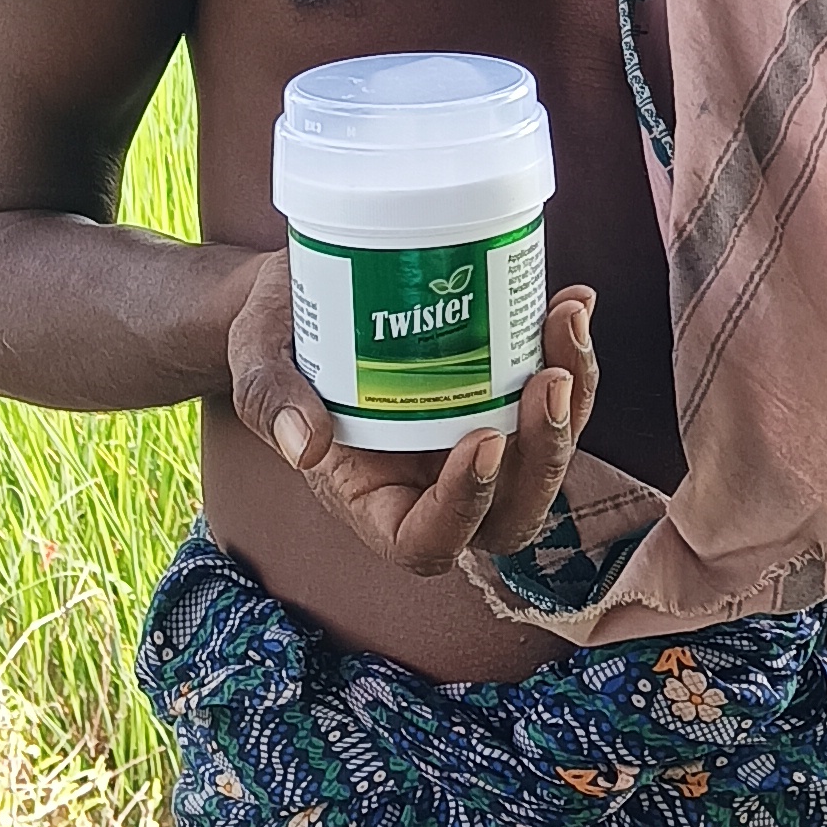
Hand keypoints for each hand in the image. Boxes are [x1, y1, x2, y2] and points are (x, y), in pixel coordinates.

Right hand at [225, 252, 599, 574]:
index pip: (426, 541)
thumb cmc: (274, 333)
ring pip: (546, 452)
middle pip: (511, 510)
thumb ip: (268, 397)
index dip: (463, 509)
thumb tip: (303, 444)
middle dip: (545, 453)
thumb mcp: (254, 356)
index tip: (480, 441)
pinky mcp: (499, 395)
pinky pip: (550, 396)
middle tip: (546, 379)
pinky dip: (569, 353)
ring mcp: (473, 440)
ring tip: (565, 320)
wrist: (305, 285)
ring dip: (573, 395)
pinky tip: (571, 298)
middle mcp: (434, 481)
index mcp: (371, 497)